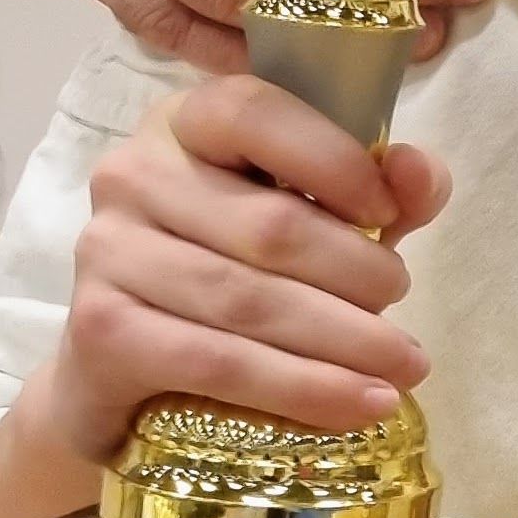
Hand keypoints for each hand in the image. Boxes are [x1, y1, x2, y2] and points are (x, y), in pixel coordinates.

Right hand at [31, 75, 449, 469]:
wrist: (127, 363)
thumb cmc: (239, 268)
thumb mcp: (320, 215)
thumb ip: (379, 189)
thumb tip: (417, 171)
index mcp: (187, 123)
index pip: (254, 112)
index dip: (334, 162)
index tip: (393, 216)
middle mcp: (134, 174)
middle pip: (269, 226)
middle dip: (359, 276)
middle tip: (404, 310)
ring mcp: (107, 251)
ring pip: (249, 301)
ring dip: (343, 342)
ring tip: (404, 368)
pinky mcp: (100, 329)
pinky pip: (216, 362)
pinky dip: (301, 389)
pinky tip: (359, 405)